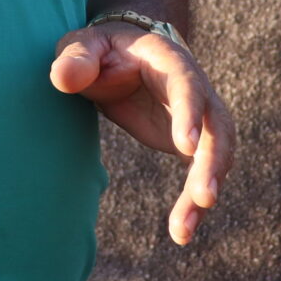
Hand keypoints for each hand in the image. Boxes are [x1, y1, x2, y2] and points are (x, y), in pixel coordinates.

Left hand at [48, 22, 233, 244]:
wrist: (125, 54)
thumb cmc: (100, 50)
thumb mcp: (83, 46)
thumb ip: (75, 59)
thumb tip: (63, 78)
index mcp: (170, 61)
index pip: (187, 86)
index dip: (189, 114)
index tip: (185, 147)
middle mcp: (195, 90)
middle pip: (216, 126)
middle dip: (213, 162)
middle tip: (205, 198)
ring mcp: (199, 119)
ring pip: (217, 155)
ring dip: (204, 192)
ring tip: (183, 231)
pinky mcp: (193, 144)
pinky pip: (203, 174)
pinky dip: (195, 203)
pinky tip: (182, 233)